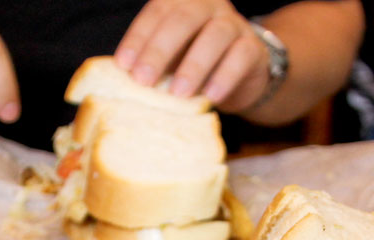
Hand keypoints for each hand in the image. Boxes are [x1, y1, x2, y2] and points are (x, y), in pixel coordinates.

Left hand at [114, 0, 269, 111]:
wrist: (240, 76)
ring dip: (194, 65)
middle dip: (160, 50)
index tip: (123, 65)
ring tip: (178, 93)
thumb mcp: (169, 60)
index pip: (156, 11)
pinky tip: (211, 96)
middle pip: (184, 18)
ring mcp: (233, 24)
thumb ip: (150, 62)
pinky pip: (241, 56)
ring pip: (215, 35)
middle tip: (143, 80)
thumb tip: (119, 81)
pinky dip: (225, 76)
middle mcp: (208, 6)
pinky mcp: (253, 48)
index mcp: (181, 3)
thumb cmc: (194, 65)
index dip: (138, 37)